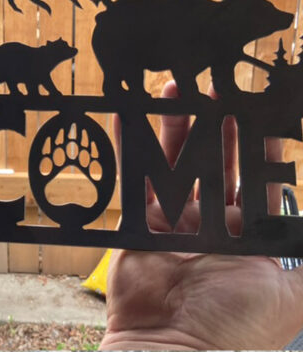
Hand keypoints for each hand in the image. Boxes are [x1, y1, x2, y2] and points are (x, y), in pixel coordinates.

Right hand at [100, 81, 302, 349]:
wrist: (173, 347)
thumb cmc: (236, 324)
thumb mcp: (292, 292)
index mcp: (246, 234)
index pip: (255, 176)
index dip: (259, 143)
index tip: (261, 109)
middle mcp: (210, 220)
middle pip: (213, 160)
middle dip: (217, 125)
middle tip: (216, 89)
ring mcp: (171, 218)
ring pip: (173, 160)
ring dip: (176, 125)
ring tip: (177, 90)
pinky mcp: (138, 219)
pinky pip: (133, 176)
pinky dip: (128, 145)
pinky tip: (128, 116)